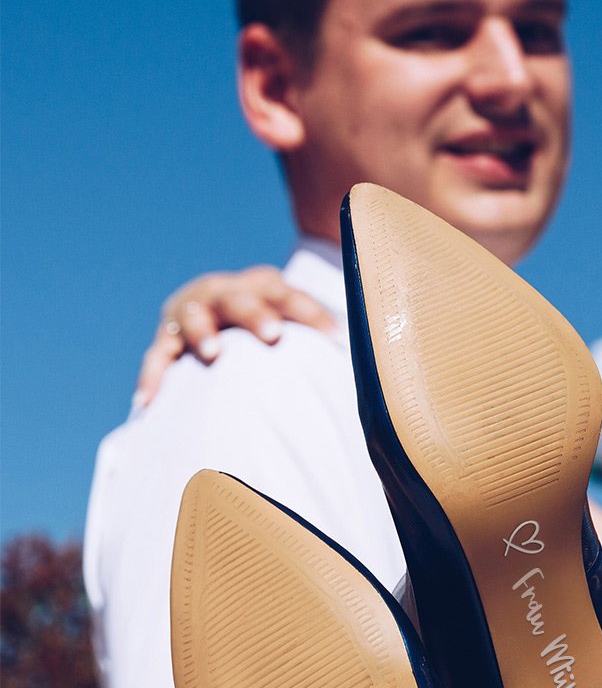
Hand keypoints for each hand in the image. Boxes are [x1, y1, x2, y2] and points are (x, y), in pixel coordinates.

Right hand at [134, 266, 336, 406]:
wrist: (216, 299)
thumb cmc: (269, 321)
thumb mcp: (292, 316)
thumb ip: (321, 336)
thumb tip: (369, 366)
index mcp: (262, 285)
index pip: (291, 296)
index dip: (313, 315)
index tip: (336, 339)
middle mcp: (223, 292)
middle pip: (241, 297)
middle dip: (257, 315)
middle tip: (273, 335)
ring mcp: (191, 311)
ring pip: (194, 317)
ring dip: (204, 333)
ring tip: (213, 355)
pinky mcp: (166, 336)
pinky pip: (157, 356)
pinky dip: (153, 377)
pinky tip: (147, 401)